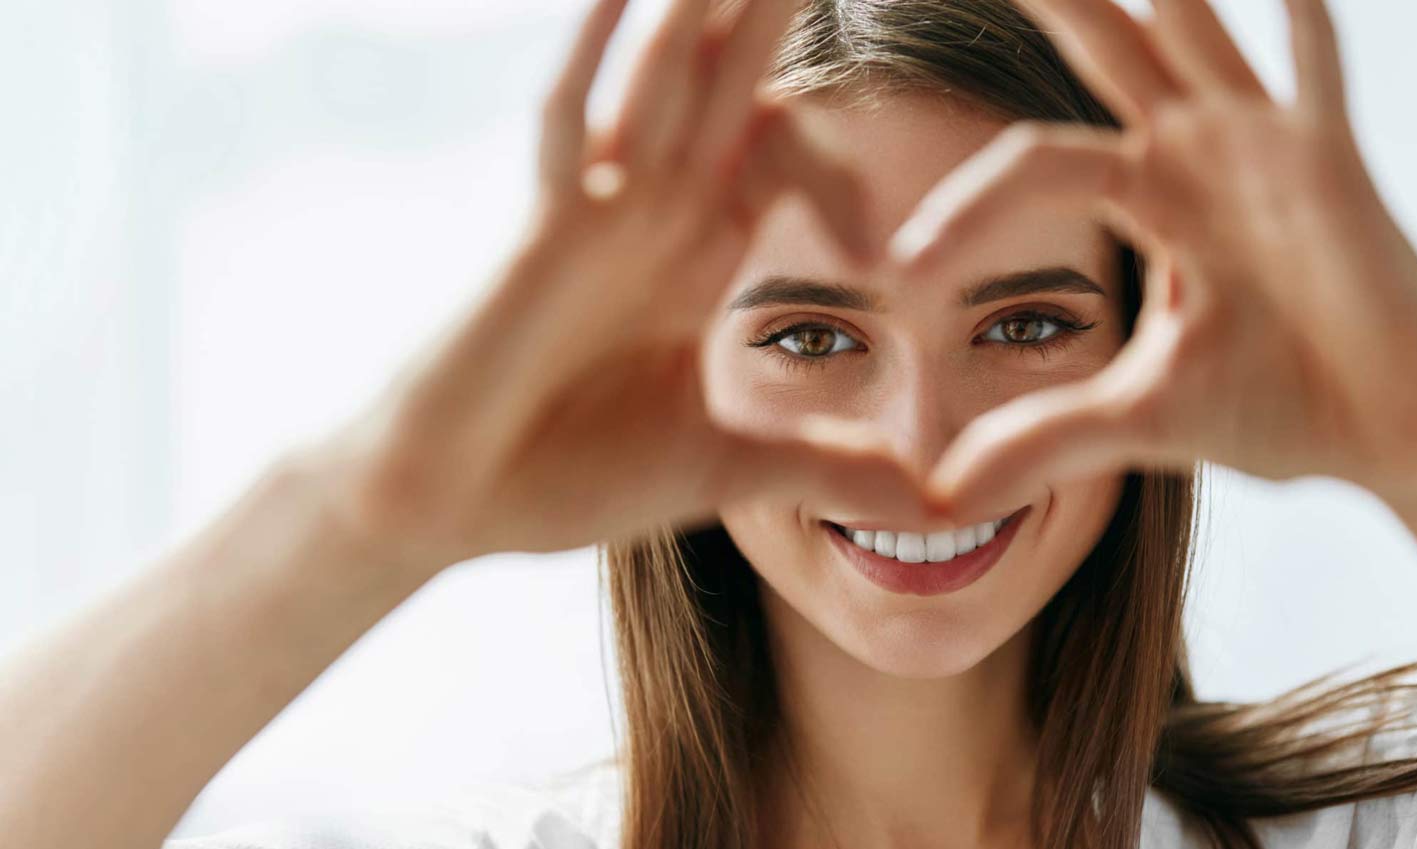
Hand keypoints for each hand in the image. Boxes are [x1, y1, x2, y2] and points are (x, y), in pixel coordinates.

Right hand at [302, 0, 941, 563]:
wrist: (453, 507)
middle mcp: (653, 214)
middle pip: (727, 85)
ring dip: (704, 12)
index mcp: (697, 255)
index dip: (838, 173)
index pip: (780, 155)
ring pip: (663, 80)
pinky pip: (567, 125)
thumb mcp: (728, 470)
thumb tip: (943, 510)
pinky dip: (596, 60)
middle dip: (772, 16)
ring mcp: (597, 213)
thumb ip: (830, 470)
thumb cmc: (569, 479)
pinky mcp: (543, 234)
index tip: (880, 257)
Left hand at [891, 0, 1416, 521]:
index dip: (964, 208)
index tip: (900, 269)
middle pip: (1106, 51)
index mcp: (1150, 194)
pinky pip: (1317, 83)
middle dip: (1053, 1)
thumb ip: (1040, 439)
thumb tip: (940, 497)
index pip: (1032, 163)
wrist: (1389, 439)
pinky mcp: (1335, 172)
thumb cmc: (1280, 408)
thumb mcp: (1136, 420)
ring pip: (1194, 38)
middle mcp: (1200, 154)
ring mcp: (1268, 150)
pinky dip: (1306, 33)